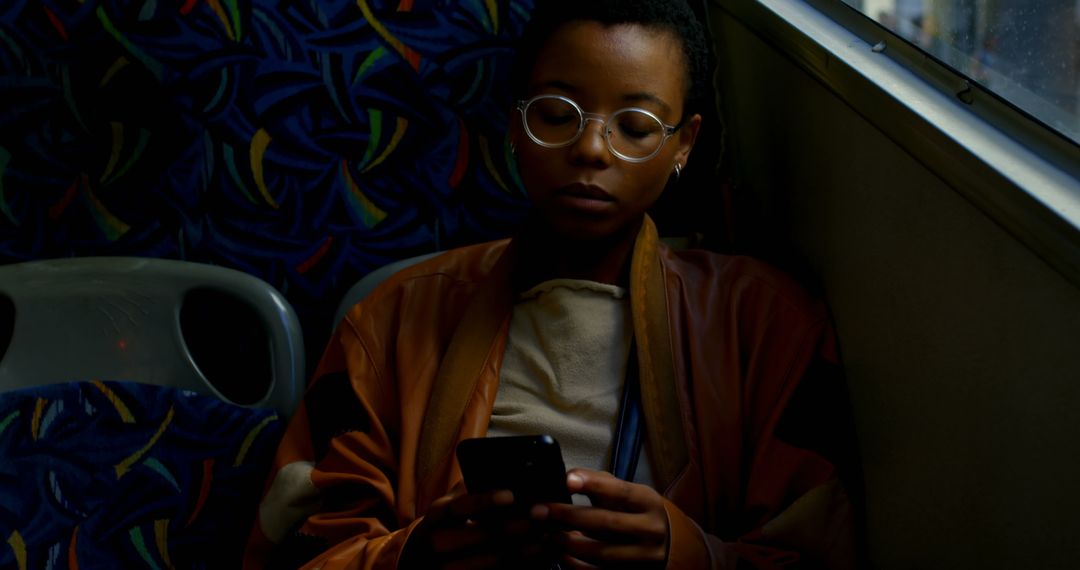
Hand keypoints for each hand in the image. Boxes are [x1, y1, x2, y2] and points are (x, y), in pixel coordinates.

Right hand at [399, 484, 557, 569]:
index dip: (485, 500)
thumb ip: (474, 485)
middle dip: (515, 526)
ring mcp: (447, 567)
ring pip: (492, 560)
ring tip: (550, 536)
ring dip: (525, 548)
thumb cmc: (449, 521)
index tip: (511, 494)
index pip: (460, 505)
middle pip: (480, 535)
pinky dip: (520, 565)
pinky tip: (540, 557)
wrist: (423, 558)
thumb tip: (509, 466)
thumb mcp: (455, 500)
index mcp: (438, 514)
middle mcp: (438, 541)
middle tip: (542, 515)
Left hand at [531, 469, 669, 568]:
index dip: (593, 484)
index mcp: (648, 503)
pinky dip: (577, 565)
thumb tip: (568, 477)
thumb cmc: (640, 513)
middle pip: (607, 523)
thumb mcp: (630, 495)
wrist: (670, 546)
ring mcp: (643, 557)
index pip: (620, 491)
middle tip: (540, 511)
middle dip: (569, 516)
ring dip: (570, 544)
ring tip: (547, 535)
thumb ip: (602, 485)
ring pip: (602, 553)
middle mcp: (649, 530)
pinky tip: (562, 555)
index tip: (567, 480)